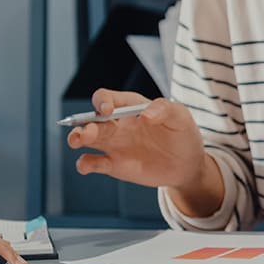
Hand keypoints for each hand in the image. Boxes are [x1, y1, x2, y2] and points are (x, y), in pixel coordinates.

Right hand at [66, 89, 223, 215]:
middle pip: (91, 119)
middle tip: (87, 133)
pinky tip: (86, 165)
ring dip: (77, 138)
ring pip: (86, 139)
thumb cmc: (183, 135)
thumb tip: (145, 115)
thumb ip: (165, 109)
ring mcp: (113, 145)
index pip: (107, 98)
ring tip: (77, 141)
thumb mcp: (181, 117)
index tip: (107, 110)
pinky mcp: (114, 165)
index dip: (102, 101)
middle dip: (84, 123)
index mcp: (129, 107)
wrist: (187, 165)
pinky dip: (85, 163)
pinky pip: (93, 162)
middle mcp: (117, 124)